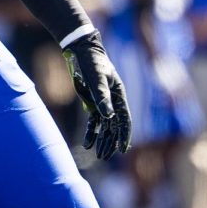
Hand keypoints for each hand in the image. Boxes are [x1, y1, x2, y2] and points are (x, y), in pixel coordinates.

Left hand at [62, 31, 131, 158]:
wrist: (81, 50)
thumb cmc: (92, 62)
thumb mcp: (97, 78)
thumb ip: (102, 97)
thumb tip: (108, 117)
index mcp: (119, 95)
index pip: (125, 119)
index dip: (124, 135)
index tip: (123, 149)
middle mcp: (113, 101)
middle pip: (115, 126)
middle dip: (112, 142)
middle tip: (106, 156)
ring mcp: (103, 102)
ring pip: (106, 126)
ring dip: (103, 140)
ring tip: (99, 155)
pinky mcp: (92, 102)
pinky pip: (94, 121)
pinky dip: (92, 132)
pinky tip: (87, 144)